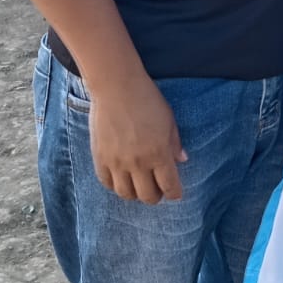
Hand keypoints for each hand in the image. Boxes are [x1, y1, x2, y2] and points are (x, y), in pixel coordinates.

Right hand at [89, 75, 187, 203]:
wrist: (117, 86)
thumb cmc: (147, 100)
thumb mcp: (169, 120)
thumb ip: (175, 143)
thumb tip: (182, 161)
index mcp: (159, 154)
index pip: (169, 186)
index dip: (174, 194)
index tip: (175, 194)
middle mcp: (138, 162)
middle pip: (147, 196)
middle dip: (155, 196)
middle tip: (157, 190)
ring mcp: (117, 162)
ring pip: (126, 194)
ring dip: (135, 194)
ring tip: (138, 185)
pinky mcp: (100, 157)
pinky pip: (107, 183)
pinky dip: (115, 185)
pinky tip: (121, 178)